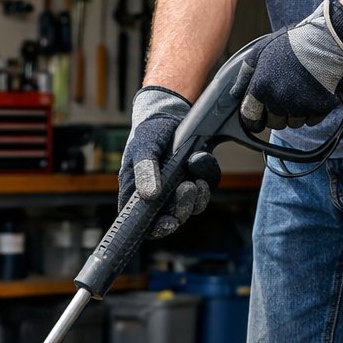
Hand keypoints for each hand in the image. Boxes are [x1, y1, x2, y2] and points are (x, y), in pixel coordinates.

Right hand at [119, 85, 220, 239]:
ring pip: (189, 208)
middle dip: (182, 209)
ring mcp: (175, 190)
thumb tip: (149, 195)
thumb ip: (145, 170)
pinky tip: (201, 169)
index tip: (170, 223)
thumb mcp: (144, 146)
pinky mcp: (191, 182)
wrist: (172, 113)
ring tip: (196, 180)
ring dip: (195, 198)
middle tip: (187, 188)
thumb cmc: (150, 130)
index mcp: (136, 192)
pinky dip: (205, 183)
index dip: (156, 228)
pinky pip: (202, 194)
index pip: (142, 222)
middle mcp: (156, 196)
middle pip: (170, 218)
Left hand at [231, 0, 342, 133]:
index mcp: (262, 88)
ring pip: (293, 123)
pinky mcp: (319, 109)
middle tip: (286, 94)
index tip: (259, 116)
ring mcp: (299, 106)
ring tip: (301, 90)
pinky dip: (312, 111)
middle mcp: (279, 100)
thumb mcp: (262, 50)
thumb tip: (234, 92)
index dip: (254, 118)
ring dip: (296, 113)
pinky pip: (311, 121)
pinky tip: (313, 93)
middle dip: (278, 113)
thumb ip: (245, 73)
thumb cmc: (294, 42)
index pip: (250, 117)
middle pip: (274, 123)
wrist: (328, 39)